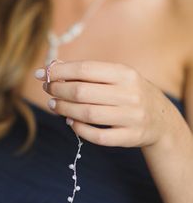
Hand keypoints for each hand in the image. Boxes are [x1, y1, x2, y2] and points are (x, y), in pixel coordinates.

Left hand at [40, 60, 182, 147]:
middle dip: (58, 90)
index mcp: (126, 74)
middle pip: (82, 92)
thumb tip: (51, 66)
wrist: (161, 119)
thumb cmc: (128, 93)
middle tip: (48, 90)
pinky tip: (70, 121)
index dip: (58, 72)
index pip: (85, 69)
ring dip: (63, 109)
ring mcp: (132, 117)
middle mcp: (130, 94)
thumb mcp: (115, 77)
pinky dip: (79, 129)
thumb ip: (86, 72)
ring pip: (87, 114)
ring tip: (54, 105)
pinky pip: (97, 136)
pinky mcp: (130, 137)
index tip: (41, 74)